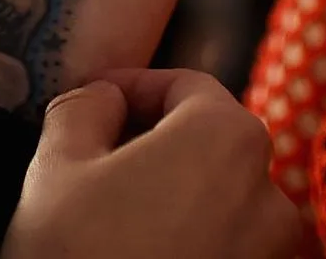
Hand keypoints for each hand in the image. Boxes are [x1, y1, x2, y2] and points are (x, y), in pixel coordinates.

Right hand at [1, 70, 299, 258]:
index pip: (184, 85)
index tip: (94, 102)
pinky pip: (224, 250)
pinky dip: (188, 244)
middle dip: (153, 142)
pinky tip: (137, 252)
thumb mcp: (56, 168)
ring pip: (218, 201)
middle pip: (207, 141)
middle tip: (95, 160)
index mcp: (227, 137)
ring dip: (171, 198)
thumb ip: (84, 107)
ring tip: (111, 219)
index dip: (131, 87)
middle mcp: (267, 191)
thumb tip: (103, 99)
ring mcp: (269, 254)